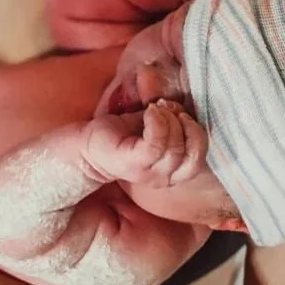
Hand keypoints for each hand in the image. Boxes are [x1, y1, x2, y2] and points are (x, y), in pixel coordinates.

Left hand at [84, 100, 206, 188]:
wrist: (87, 145)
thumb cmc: (123, 134)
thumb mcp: (155, 126)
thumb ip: (172, 121)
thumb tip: (184, 106)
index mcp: (171, 172)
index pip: (198, 162)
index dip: (197, 135)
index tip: (182, 114)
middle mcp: (162, 178)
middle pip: (192, 157)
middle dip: (188, 127)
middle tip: (170, 110)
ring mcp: (147, 173)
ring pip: (175, 149)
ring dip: (170, 120)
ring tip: (157, 108)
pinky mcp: (131, 162)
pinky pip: (155, 144)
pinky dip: (157, 122)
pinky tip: (149, 112)